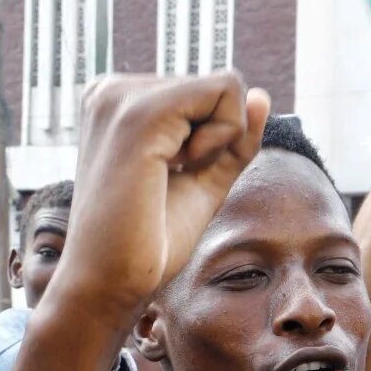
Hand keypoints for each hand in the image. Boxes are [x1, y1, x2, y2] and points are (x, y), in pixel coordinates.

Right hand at [58, 72, 269, 310]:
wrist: (109, 283)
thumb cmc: (146, 241)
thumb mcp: (202, 180)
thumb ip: (231, 138)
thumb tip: (262, 95)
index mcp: (116, 102)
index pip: (204, 93)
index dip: (212, 140)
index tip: (169, 177)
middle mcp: (112, 90)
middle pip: (219, 86)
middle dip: (219, 139)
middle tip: (170, 182)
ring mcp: (122, 96)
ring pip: (227, 86)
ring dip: (220, 141)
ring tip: (169, 177)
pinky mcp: (141, 113)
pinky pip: (224, 94)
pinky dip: (222, 138)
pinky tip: (180, 169)